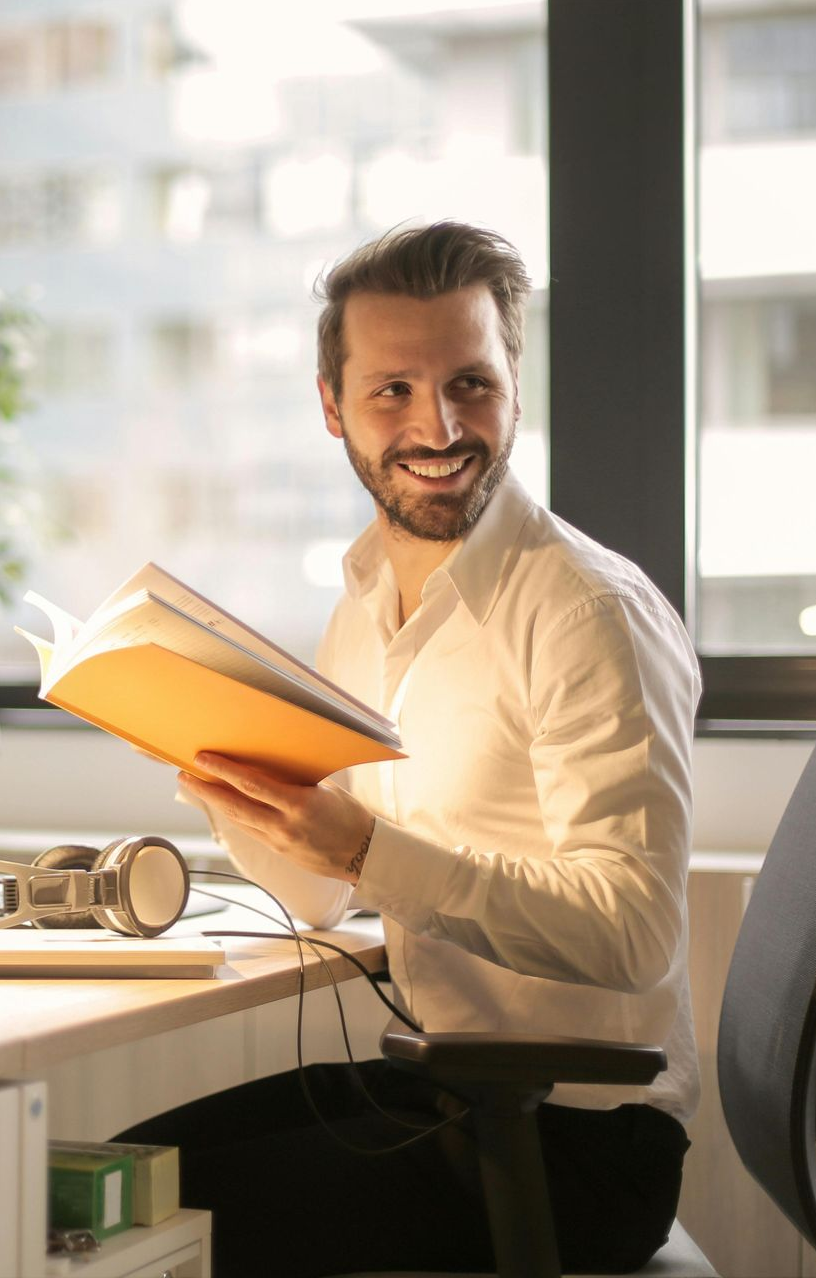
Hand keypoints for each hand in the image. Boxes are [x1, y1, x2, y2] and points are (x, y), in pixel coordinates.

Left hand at [177, 753, 374, 883]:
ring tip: (196, 786)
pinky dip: (234, 815)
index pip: (252, 784)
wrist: (363, 855)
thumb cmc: (349, 816)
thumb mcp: (326, 790)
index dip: (223, 771)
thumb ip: (296, 779)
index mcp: (299, 804)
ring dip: (214, 803)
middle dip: (206, 789)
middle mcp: (284, 825)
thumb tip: (269, 763)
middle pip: (234, 805)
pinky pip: (249, 830)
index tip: (203, 758)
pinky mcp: (278, 851)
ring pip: (237, 820)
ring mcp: (279, 841)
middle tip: (184, 775)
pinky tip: (223, 804)